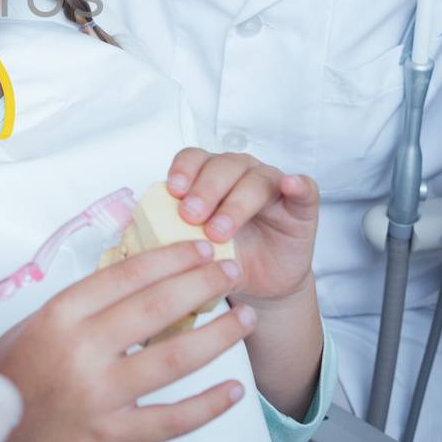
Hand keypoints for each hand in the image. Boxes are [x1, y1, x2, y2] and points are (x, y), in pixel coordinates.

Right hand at [0, 240, 253, 441]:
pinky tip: (233, 391)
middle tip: (230, 271)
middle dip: (203, 284)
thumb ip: (85, 304)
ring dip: (217, 336)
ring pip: (173, 358)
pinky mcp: (111, 435)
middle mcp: (81, 350)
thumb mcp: (37, 323)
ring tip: (245, 318)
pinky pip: (170, 420)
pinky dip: (207, 405)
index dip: (171, 258)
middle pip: (156, 308)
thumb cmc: (13, 373)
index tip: (199, 248)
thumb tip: (142, 277)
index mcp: (60, 314)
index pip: (127, 275)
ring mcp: (98, 394)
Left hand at [165, 148, 319, 304]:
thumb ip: (171, 235)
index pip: (193, 159)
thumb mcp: (193, 248)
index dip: (183, 171)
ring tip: (219, 231)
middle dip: (205, 190)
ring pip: (255, 179)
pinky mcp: (301, 206)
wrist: (261, 282)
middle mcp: (240, 173)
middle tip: (191, 217)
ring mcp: (272, 186)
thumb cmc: (223, 257)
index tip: (172, 192)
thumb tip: (136, 234)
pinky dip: (299, 184)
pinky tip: (291, 185)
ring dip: (236, 203)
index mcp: (209, 176)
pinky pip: (305, 189)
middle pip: (222, 167)